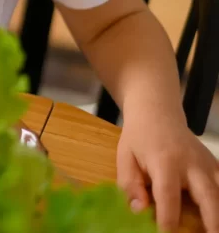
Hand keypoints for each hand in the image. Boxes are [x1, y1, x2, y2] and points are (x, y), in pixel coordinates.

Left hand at [117, 114, 218, 231]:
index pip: (168, 196)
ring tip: (216, 229)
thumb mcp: (125, 157)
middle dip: (213, 220)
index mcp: (164, 161)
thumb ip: (130, 184)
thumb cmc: (138, 138)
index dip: (168, 220)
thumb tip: (138, 210)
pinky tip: (216, 214)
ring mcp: (208, 164)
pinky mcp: (216, 165)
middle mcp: (191, 163)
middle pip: (209, 195)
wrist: (157, 112)